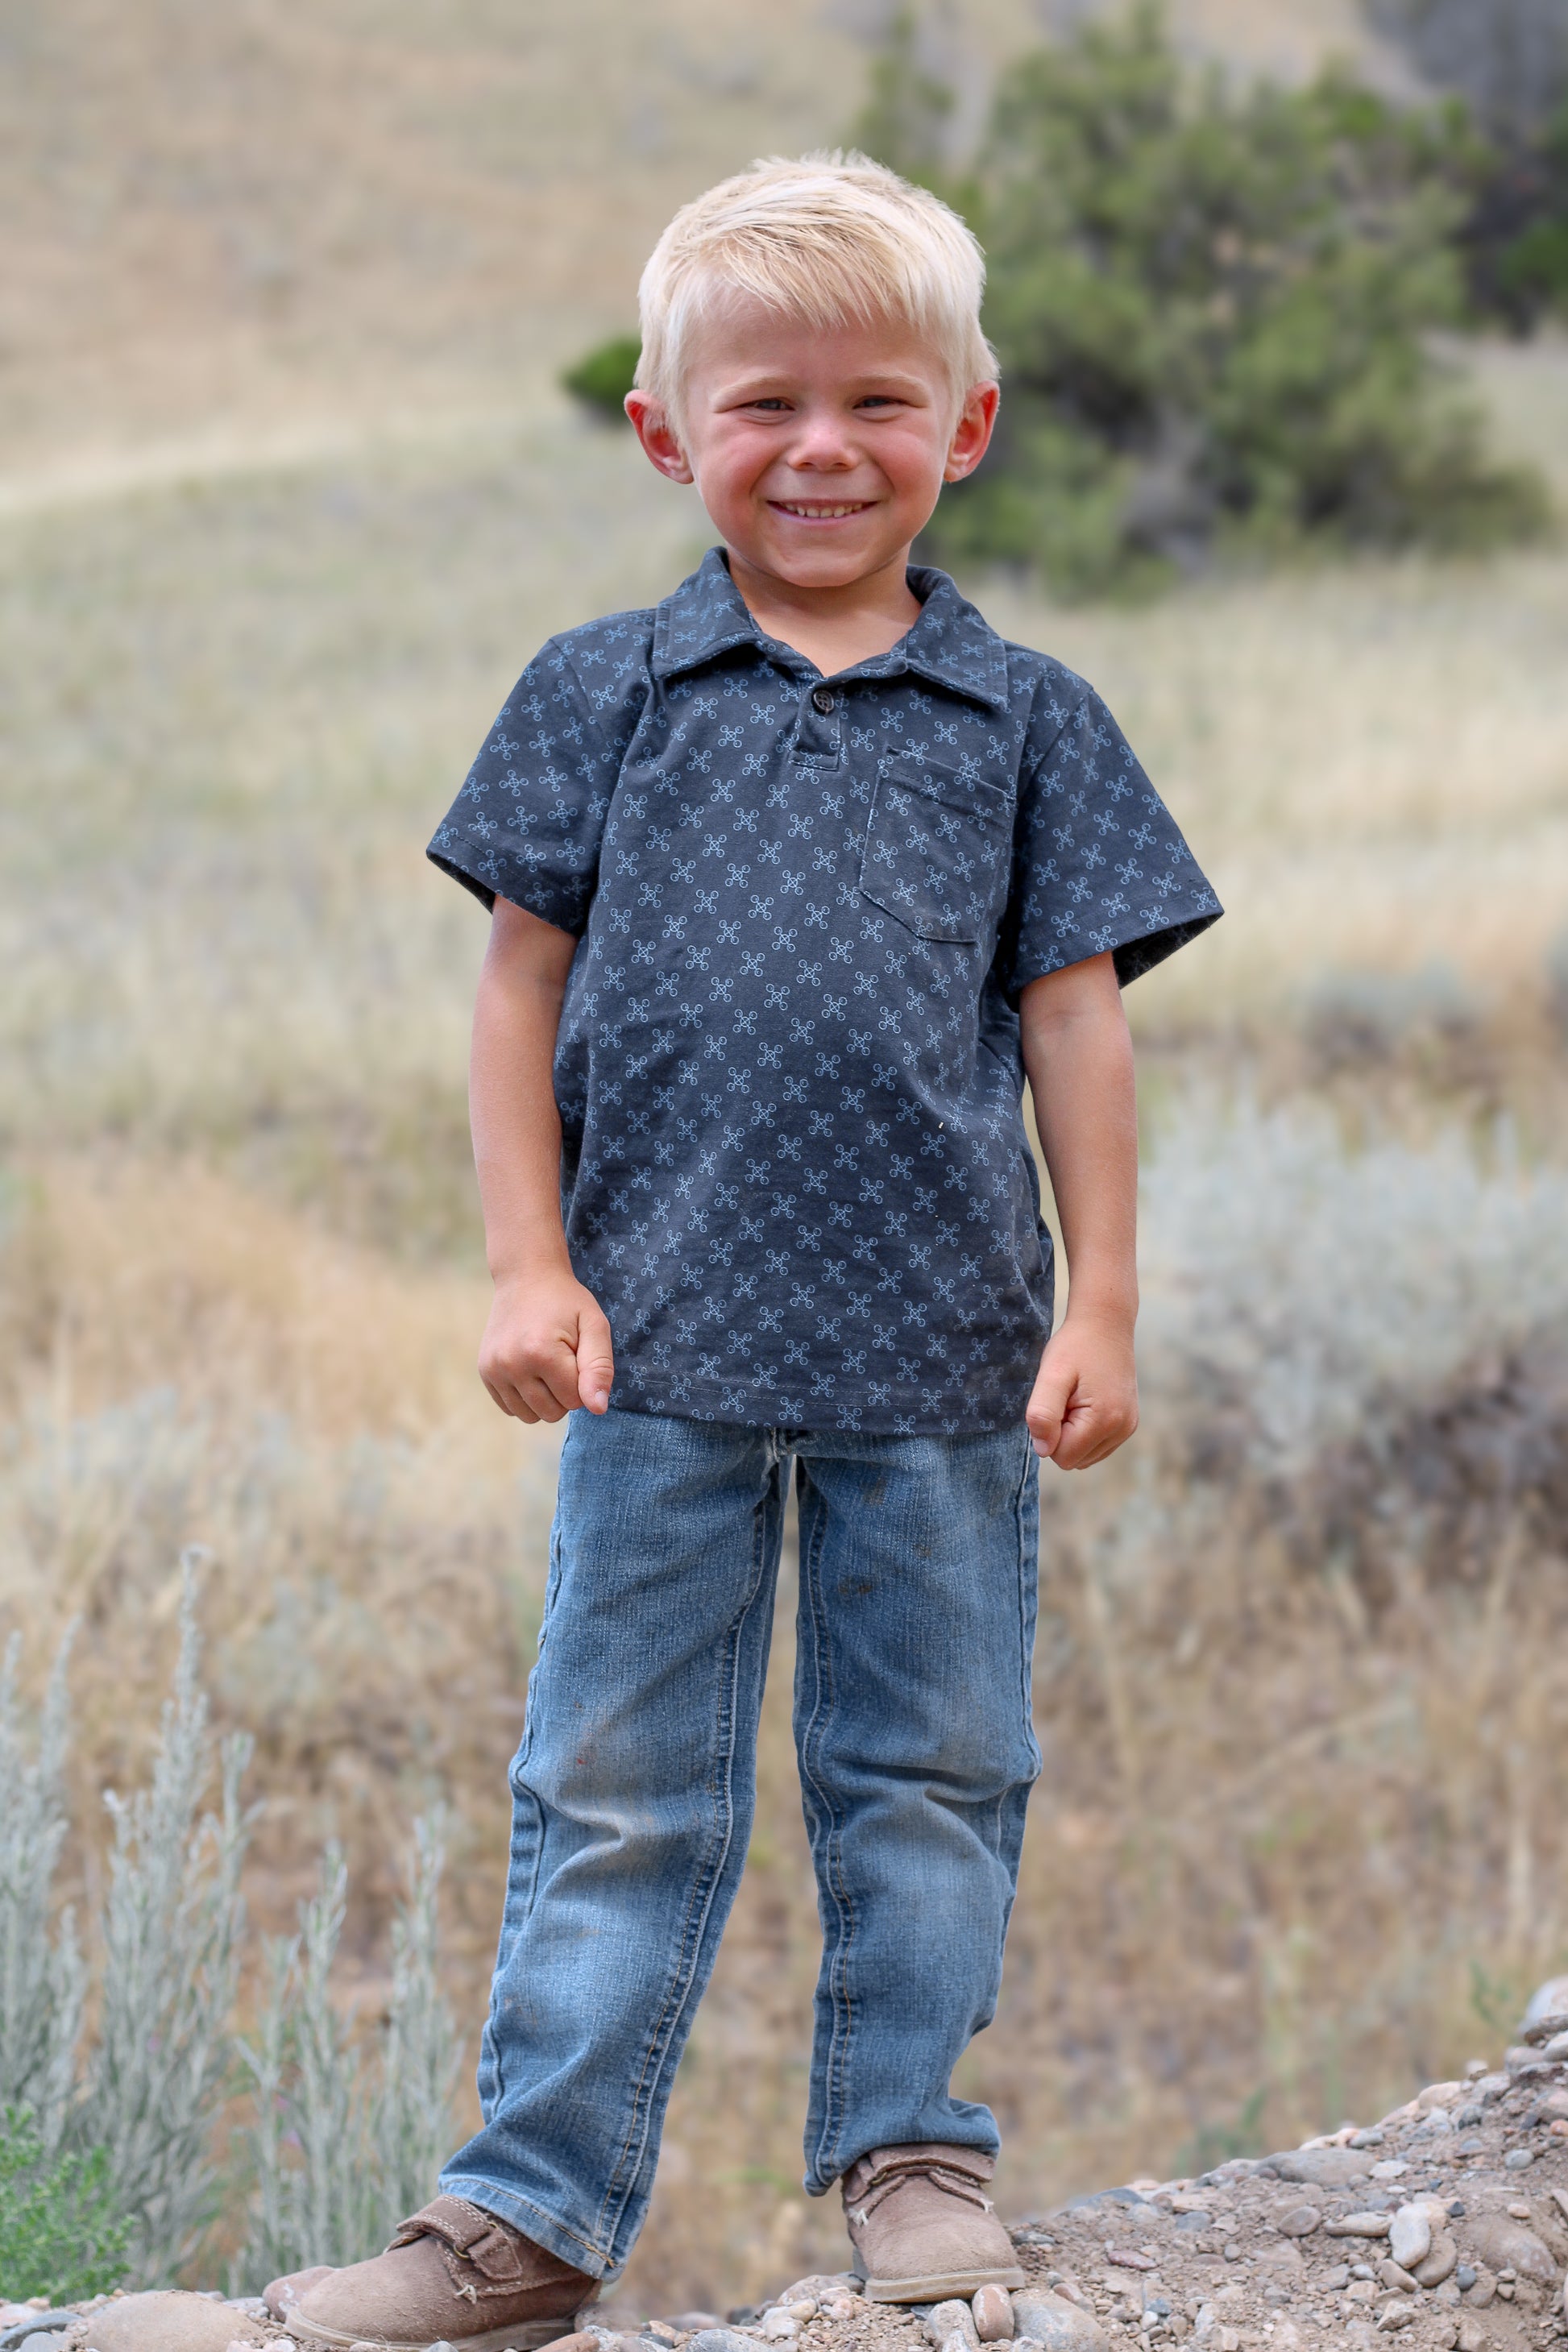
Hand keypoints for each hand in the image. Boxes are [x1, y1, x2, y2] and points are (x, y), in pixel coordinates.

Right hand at [477, 1266, 614, 1421]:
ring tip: (546, 1365)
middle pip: (553, 1413)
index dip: (583, 1380)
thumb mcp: (594, 1325)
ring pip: (531, 1416)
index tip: (576, 1352)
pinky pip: (512, 1408)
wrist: (525, 1278)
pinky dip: (525, 1397)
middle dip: (565, 1392)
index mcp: (542, 1353)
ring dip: (545, 1398)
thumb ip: (599, 1368)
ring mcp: (494, 1370)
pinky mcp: (485, 1372)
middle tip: (562, 1358)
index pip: (575, 1400)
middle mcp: (512, 1365)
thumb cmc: (566, 1302)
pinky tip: (530, 1370)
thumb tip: (597, 1409)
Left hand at [1025, 1311, 1138, 1468]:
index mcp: (1105, 1420)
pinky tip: (1085, 1401)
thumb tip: (1043, 1450)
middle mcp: (1123, 1429)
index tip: (1056, 1401)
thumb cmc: (1075, 1346)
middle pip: (1074, 1459)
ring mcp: (1128, 1427)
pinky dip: (1084, 1430)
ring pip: (1084, 1455)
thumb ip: (1043, 1413)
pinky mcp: (1128, 1423)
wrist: (1105, 1324)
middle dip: (1061, 1434)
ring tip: (1075, 1398)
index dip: (1049, 1432)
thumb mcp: (1052, 1374)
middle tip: (1065, 1397)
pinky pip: (1095, 1445)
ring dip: (1072, 1432)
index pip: (1063, 1456)